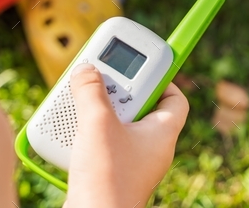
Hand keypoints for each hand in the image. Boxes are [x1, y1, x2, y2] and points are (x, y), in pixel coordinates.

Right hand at [64, 64, 188, 207]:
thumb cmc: (107, 178)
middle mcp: (151, 147)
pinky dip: (91, 131)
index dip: (163, 80)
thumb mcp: (98, 124)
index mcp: (162, 133)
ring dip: (100, 109)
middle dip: (121, 91)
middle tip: (103, 80)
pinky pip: (105, 141)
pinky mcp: (112, 170)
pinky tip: (72, 126)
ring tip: (83, 99)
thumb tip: (88, 70)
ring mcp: (132, 160)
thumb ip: (92, 91)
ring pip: (120, 124)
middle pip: (142, 106)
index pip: (175, 98)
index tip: (142, 69)